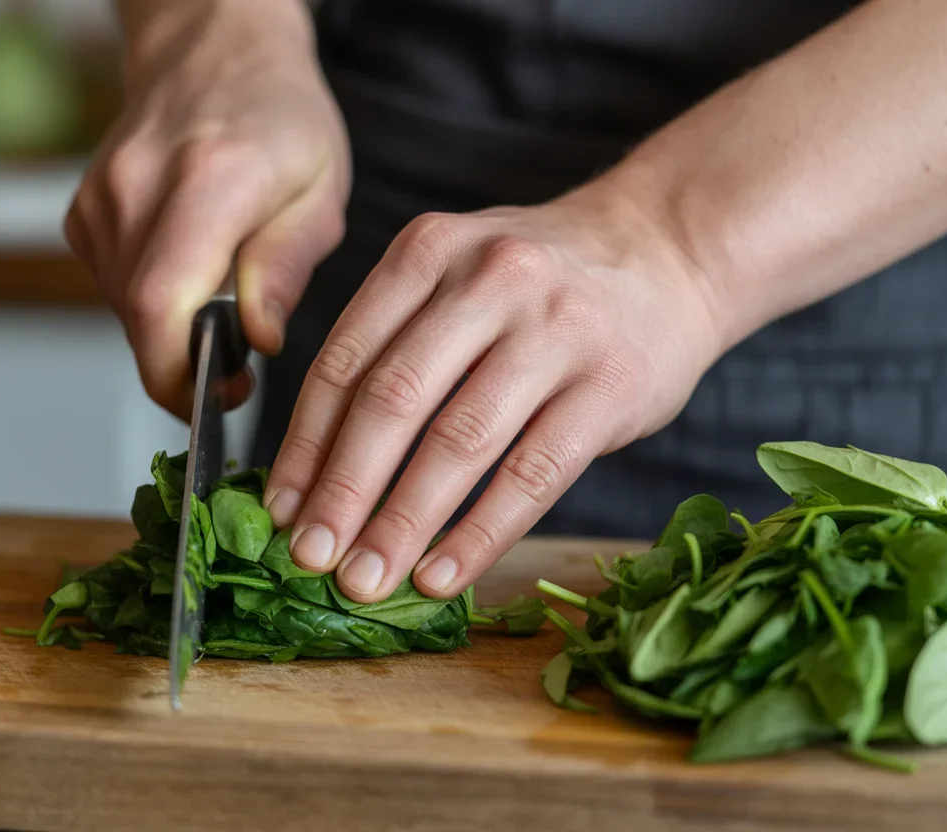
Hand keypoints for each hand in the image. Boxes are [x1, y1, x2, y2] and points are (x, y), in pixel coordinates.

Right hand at [65, 0, 349, 417]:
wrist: (212, 51)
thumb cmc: (279, 119)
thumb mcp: (320, 192)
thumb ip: (287, 268)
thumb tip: (258, 338)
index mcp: (210, 180)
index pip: (161, 303)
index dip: (177, 374)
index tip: (215, 399)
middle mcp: (140, 186)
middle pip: (138, 319)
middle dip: (184, 364)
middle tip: (235, 366)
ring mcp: (102, 198)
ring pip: (123, 310)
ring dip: (170, 332)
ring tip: (217, 305)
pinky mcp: (84, 212)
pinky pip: (113, 287)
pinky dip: (151, 301)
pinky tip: (187, 272)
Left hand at [262, 182, 724, 602]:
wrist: (667, 249)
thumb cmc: (540, 284)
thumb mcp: (456, 275)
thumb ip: (394, 344)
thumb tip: (318, 468)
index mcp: (428, 252)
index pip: (345, 360)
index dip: (305, 444)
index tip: (278, 510)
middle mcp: (487, 281)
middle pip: (393, 401)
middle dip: (342, 492)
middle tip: (309, 557)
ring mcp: (554, 332)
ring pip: (459, 443)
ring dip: (402, 524)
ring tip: (365, 580)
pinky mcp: (610, 386)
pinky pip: (532, 475)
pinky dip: (479, 534)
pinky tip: (443, 575)